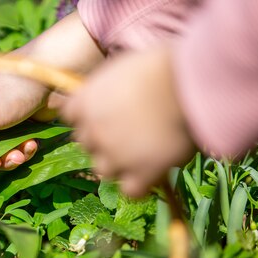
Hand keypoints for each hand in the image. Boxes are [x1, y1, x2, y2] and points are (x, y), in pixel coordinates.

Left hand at [62, 46, 196, 197]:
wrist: (188, 84)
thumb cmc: (161, 65)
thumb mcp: (122, 68)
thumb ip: (108, 90)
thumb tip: (112, 98)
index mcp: (85, 102)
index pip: (70, 116)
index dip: (86, 116)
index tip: (104, 113)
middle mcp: (94, 132)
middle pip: (86, 144)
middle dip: (102, 140)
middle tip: (128, 132)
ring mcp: (115, 156)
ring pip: (104, 170)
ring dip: (118, 164)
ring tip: (142, 153)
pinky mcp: (140, 174)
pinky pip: (131, 191)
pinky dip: (140, 185)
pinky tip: (153, 173)